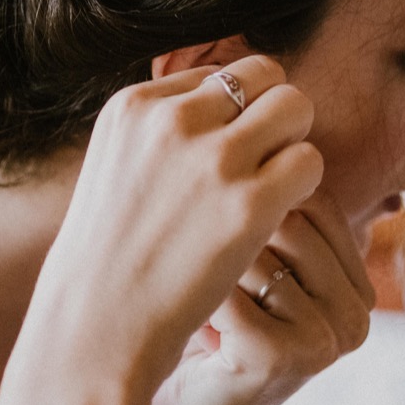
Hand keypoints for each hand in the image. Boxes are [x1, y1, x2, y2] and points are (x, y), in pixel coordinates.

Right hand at [19, 56, 322, 394]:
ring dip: (293, 144)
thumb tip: (226, 107)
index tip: (221, 160)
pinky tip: (277, 217)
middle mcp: (173, 119)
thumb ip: (163, 133)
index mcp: (133, 105)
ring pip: (295, 106)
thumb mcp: (117, 168)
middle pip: (263, 74)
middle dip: (271, 114)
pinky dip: (304, 186)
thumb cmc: (108, 260)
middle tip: (261, 166)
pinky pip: (310, 161)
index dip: (232, 115)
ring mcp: (213, 159)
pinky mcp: (248, 204)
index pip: (217, 74)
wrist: (94, 329)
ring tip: (270, 189)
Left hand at [149, 187, 373, 404]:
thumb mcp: (246, 258)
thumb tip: (263, 108)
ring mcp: (328, 337)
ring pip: (258, 248)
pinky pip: (229, 288)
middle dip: (224, 229)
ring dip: (205, 260)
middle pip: (288, 216)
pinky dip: (191, 291)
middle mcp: (359, 312)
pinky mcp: (285, 357)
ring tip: (191, 291)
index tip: (210, 224)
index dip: (249, 198)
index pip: (312, 196)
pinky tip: (182, 314)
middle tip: (194, 262)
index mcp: (359, 282)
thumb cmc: (200, 319)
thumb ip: (267, 202)